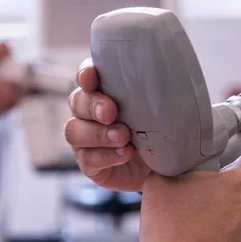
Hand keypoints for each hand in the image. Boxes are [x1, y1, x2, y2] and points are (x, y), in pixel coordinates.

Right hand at [64, 59, 150, 191]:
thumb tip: (162, 78)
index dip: (85, 73)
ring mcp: (85, 139)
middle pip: (77, 101)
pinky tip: (124, 153)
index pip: (87, 76)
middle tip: (111, 112)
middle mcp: (88, 113)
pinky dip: (106, 155)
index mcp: (104, 92)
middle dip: (93, 105)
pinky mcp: (89, 163)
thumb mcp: (161, 111)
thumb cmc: (160, 132)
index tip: (90, 77)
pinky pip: (87, 158)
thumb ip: (152, 94)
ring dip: (98, 133)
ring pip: (74, 131)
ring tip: (123, 137)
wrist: (166, 168)